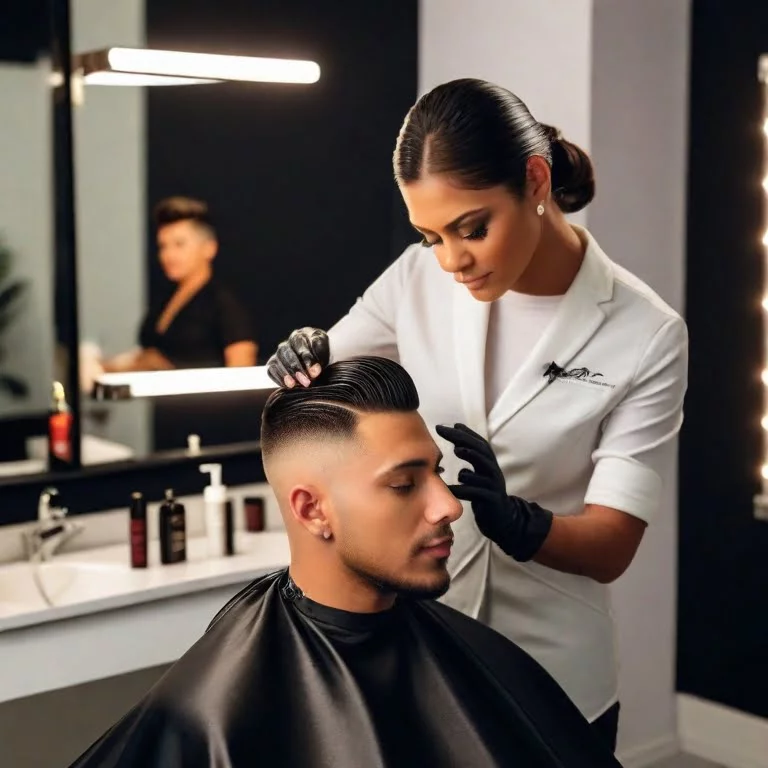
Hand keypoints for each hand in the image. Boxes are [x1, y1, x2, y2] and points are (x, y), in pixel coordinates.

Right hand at [267, 327, 329, 387]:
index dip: (307, 361)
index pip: (300, 348)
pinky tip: (288, 386)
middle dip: (297, 370)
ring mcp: (277, 355)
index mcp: (298, 336)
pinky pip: (271, 371)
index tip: (314, 373)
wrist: (313, 354)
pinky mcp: (272, 365)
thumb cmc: (318, 349)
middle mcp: (285, 345)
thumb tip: (313, 369)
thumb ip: (319, 352)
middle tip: (306, 382)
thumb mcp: (323, 346)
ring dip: (287, 375)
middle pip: (288, 356)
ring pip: (277, 363)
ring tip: (295, 385)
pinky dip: (278, 378)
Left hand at [435, 423, 552, 561]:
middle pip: (481, 451)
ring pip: (484, 469)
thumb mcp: (479, 475)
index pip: (479, 443)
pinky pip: (477, 493)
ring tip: (457, 451)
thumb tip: (457, 443)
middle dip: (463, 438)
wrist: (502, 520)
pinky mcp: (491, 500)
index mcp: (489, 464)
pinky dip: (463, 489)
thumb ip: (471, 459)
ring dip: (471, 458)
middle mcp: (493, 471)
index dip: (465, 433)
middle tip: (444, 431)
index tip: (448, 425)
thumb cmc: (485, 495)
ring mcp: (494, 485)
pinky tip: (450, 488)